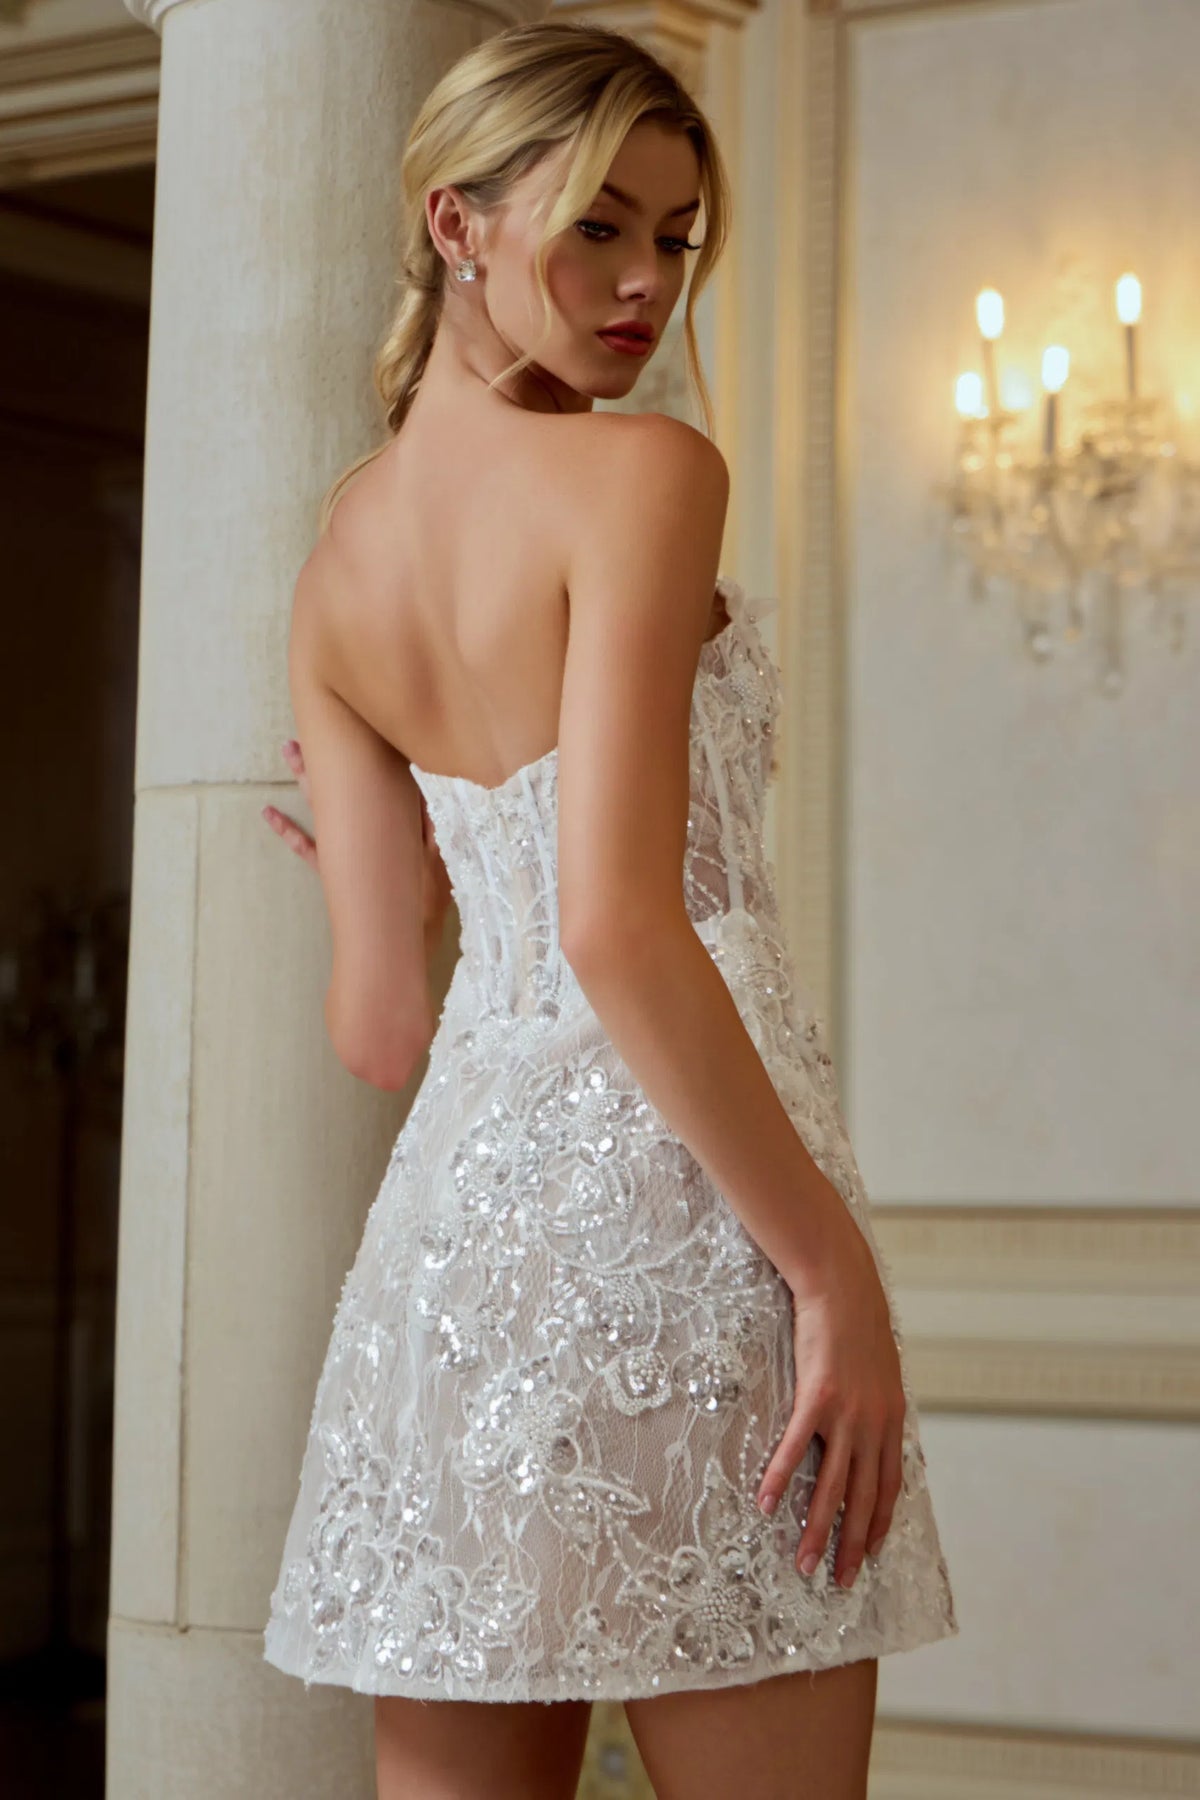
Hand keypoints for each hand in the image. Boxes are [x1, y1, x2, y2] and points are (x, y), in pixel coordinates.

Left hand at [264, 738, 452, 942]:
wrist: (402, 939)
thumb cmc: (426, 898)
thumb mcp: (438, 857)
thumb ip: (430, 825)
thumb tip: (423, 789)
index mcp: (387, 820)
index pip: (374, 777)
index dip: (367, 750)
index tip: (358, 722)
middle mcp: (359, 828)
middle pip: (341, 782)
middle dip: (330, 752)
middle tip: (315, 723)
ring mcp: (341, 847)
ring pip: (320, 803)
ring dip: (305, 776)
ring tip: (290, 749)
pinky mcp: (329, 869)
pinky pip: (302, 845)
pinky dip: (284, 829)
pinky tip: (267, 812)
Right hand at [756, 1200, 905, 1590]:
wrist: (845, 1288)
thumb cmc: (858, 1327)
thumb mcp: (881, 1373)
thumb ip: (875, 1408)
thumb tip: (867, 1431)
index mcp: (892, 1422)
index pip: (889, 1488)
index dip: (878, 1525)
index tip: (868, 1556)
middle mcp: (874, 1426)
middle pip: (863, 1499)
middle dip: (851, 1545)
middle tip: (839, 1583)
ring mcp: (847, 1415)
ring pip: (832, 1486)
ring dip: (818, 1530)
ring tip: (805, 1564)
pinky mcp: (817, 1399)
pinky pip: (796, 1449)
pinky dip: (781, 1479)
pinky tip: (765, 1502)